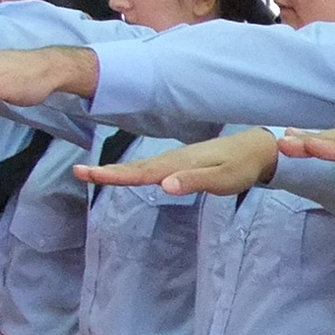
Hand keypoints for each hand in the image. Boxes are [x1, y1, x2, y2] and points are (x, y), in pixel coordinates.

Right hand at [78, 129, 276, 197]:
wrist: (257, 148)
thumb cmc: (242, 166)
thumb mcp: (222, 178)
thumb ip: (194, 181)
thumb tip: (163, 186)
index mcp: (177, 164)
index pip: (140, 172)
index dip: (114, 175)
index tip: (88, 173)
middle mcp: (172, 160)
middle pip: (134, 168)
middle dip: (106, 171)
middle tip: (77, 172)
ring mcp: (175, 160)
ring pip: (140, 167)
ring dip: (116, 171)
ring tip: (92, 174)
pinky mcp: (180, 163)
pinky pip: (150, 168)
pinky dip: (133, 170)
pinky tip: (127, 174)